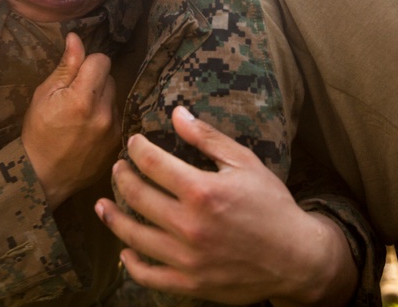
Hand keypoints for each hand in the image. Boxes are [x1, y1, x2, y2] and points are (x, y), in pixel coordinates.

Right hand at [21, 32, 118, 208]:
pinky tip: (88, 129)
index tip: (74, 75)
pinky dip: (106, 117)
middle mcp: (104, 113)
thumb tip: (76, 38)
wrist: (43, 177)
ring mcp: (115, 129)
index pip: (101, 60)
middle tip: (75, 96)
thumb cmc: (38, 133)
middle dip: (94, 81)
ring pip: (114, 97)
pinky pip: (117, 117)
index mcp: (83, 98)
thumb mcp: (44, 96)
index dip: (87, 63)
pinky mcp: (119, 142)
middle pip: (110, 77)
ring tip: (81, 115)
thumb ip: (65, 67)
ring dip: (102, 99)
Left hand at [95, 107, 357, 305]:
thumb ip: (208, 138)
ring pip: (134, 236)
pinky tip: (125, 250)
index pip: (152, 164)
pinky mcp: (189, 284)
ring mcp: (187, 259)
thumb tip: (176, 113)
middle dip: (122, 177)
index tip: (133, 143)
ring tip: (102, 205)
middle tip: (117, 169)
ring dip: (113, 218)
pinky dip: (131, 263)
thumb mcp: (245, 163)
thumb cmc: (272, 205)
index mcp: (202, 191)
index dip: (137, 149)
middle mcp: (189, 225)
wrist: (296, 258)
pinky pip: (148, 276)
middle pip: (137, 196)